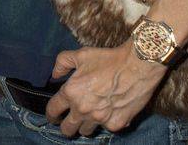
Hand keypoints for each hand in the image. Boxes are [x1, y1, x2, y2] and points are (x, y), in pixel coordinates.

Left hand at [45, 44, 167, 136]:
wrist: (137, 65)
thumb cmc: (108, 59)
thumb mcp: (81, 55)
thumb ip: (62, 63)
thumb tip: (55, 74)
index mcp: (71, 92)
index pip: (53, 110)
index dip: (50, 115)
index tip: (53, 116)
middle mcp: (83, 109)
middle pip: (67, 129)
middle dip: (65, 126)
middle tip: (68, 122)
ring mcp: (99, 119)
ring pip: (86, 131)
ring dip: (85, 125)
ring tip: (89, 117)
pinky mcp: (116, 124)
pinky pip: (106, 128)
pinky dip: (106, 122)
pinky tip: (110, 112)